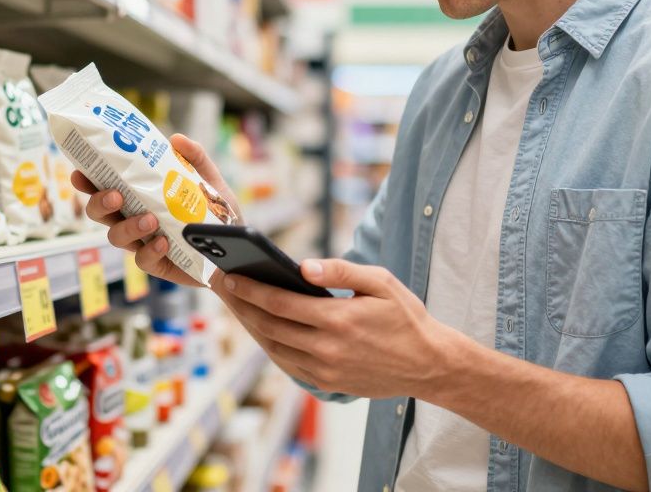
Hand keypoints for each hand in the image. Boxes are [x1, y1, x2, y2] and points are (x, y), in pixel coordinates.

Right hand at [72, 133, 237, 287]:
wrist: (236, 248)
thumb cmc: (215, 213)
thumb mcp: (209, 180)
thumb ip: (195, 158)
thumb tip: (176, 139)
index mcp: (138, 195)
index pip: (105, 185)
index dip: (88, 180)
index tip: (80, 172)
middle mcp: (133, 218)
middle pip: (99, 212)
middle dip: (99, 202)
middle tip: (115, 194)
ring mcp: (142, 243)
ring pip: (116, 237)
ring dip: (128, 226)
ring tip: (149, 218)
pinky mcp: (157, 264)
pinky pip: (143, 260)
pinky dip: (150, 250)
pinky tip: (163, 242)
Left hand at [209, 258, 461, 398]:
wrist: (430, 365)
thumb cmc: (406, 317)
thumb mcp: (381, 282)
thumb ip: (341, 270)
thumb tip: (303, 267)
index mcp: (338, 319)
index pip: (279, 303)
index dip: (249, 289)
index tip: (228, 275)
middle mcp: (326, 348)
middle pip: (268, 326)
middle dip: (240, 304)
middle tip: (220, 284)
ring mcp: (324, 370)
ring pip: (273, 347)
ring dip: (249, 325)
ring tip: (235, 303)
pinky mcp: (326, 382)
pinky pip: (286, 363)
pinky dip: (268, 345)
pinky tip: (260, 327)